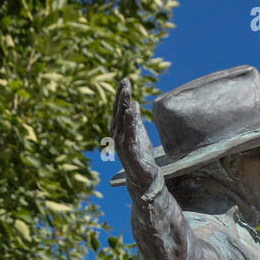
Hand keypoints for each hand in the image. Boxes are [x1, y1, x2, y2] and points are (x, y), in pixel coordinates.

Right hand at [111, 78, 160, 195]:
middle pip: (119, 111)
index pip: (119, 108)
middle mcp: (117, 134)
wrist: (142, 179)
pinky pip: (129, 132)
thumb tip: (133, 102)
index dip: (121, 95)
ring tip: (127, 91)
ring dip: (124, 104)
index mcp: (119, 129)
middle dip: (121, 96)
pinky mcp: (129, 149)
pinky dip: (129, 121)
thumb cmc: (140, 155)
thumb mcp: (138, 134)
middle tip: (125, 80)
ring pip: (122, 119)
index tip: (125, 80)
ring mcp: (122, 142)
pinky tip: (131, 110)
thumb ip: (134, 119)